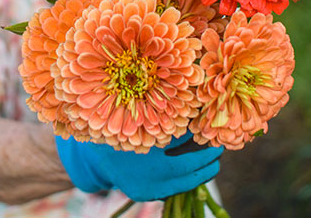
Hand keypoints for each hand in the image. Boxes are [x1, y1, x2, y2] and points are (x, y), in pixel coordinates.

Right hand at [54, 133, 222, 201]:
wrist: (91, 151)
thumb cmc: (117, 130)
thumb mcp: (141, 122)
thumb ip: (166, 123)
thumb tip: (194, 115)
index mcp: (148, 161)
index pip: (185, 159)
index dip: (204, 150)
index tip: (216, 140)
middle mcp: (147, 180)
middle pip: (187, 175)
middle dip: (206, 164)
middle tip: (219, 151)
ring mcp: (145, 191)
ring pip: (181, 184)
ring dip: (198, 173)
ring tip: (211, 161)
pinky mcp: (143, 194)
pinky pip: (171, 188)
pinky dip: (183, 178)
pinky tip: (192, 168)